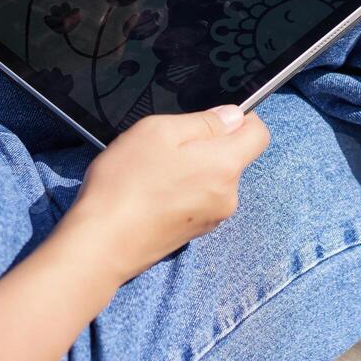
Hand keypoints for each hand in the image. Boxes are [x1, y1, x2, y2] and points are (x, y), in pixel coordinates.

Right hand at [0, 106, 267, 360]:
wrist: (102, 244)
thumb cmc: (127, 181)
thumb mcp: (159, 131)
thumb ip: (203, 122)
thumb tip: (233, 117)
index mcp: (226, 166)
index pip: (258, 134)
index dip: (240, 119)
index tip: (208, 119)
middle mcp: (229, 195)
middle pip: (232, 158)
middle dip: (206, 146)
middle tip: (165, 146)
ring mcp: (212, 219)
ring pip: (212, 179)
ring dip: (190, 170)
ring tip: (151, 172)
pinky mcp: (193, 234)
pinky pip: (197, 200)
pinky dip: (180, 191)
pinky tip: (150, 193)